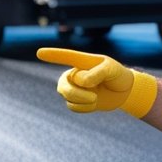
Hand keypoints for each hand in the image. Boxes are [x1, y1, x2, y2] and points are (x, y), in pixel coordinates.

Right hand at [36, 48, 157, 116]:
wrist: (122, 91)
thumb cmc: (116, 74)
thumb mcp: (111, 70)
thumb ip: (97, 73)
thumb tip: (80, 81)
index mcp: (81, 61)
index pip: (65, 56)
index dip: (53, 55)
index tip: (39, 53)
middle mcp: (73, 73)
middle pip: (63, 85)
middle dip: (77, 94)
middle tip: (94, 97)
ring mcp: (72, 87)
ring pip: (67, 97)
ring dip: (83, 101)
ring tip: (95, 97)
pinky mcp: (75, 100)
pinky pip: (73, 107)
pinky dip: (85, 108)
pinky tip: (93, 102)